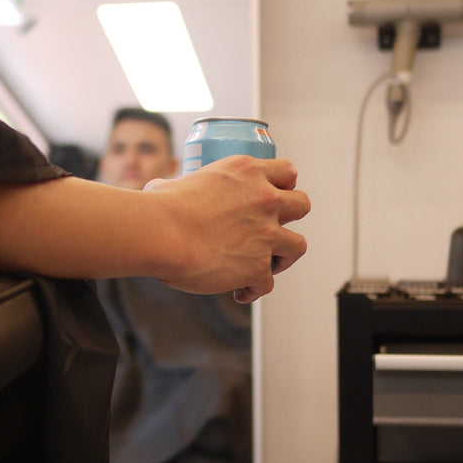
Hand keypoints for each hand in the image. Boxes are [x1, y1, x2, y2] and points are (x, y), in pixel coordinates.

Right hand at [144, 156, 309, 302]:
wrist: (160, 234)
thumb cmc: (160, 208)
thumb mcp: (175, 183)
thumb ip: (180, 185)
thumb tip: (163, 190)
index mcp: (247, 172)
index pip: (287, 171)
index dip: (283, 185)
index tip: (274, 195)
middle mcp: (264, 199)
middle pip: (302, 205)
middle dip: (291, 218)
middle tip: (272, 228)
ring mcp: (266, 234)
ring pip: (298, 246)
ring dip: (284, 256)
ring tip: (267, 264)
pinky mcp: (259, 267)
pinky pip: (268, 283)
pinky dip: (255, 289)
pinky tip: (239, 291)